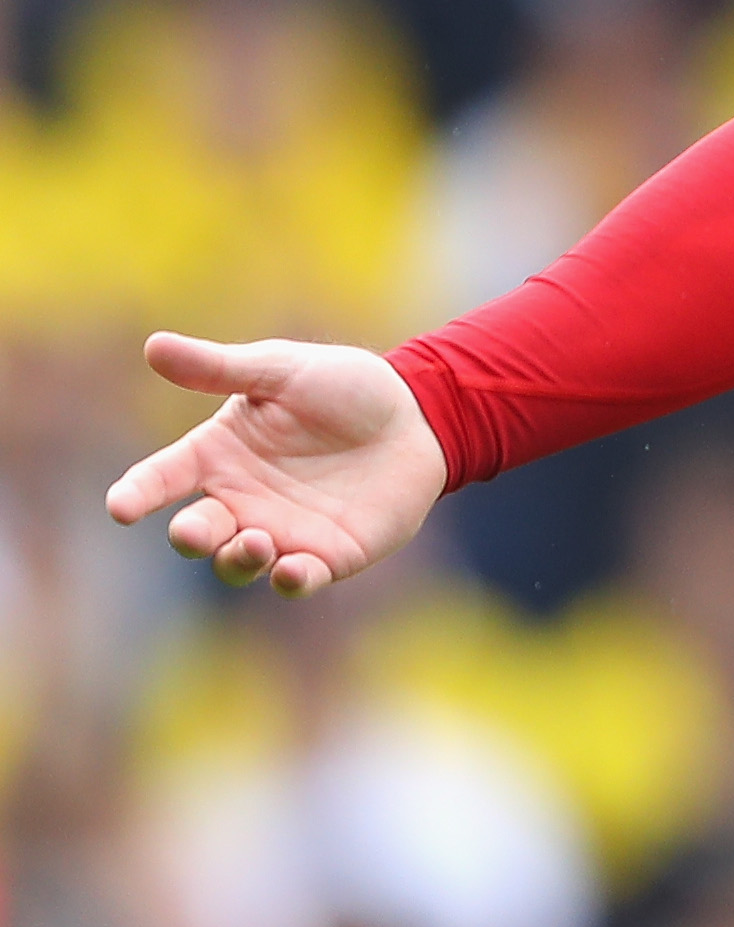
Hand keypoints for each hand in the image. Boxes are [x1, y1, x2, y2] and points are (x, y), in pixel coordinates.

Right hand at [103, 331, 446, 596]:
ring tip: (256, 542)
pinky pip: (297, 579)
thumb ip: (221, 368)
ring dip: (237, 559)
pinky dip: (290, 580)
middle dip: (190, 537)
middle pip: (196, 532)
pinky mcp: (328, 555)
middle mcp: (240, 499)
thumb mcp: (281, 370)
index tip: (121, 507)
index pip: (162, 477)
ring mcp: (281, 531)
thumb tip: (154, 346)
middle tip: (194, 531)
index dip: (137, 493)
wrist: (418, 415)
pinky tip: (293, 570)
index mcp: (218, 454)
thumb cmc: (344, 387)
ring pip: (237, 563)